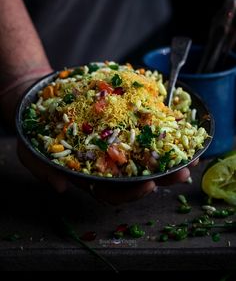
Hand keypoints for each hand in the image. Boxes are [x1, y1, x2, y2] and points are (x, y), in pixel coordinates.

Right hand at [17, 139, 197, 204]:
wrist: (42, 99)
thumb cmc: (38, 129)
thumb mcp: (31, 150)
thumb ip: (43, 170)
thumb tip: (60, 188)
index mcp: (89, 175)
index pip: (112, 192)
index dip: (131, 193)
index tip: (148, 186)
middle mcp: (107, 162)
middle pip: (136, 176)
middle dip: (161, 177)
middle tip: (182, 174)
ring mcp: (116, 142)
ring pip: (144, 155)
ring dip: (167, 156)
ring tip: (189, 154)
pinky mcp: (122, 122)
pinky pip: (143, 128)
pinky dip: (160, 127)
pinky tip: (175, 124)